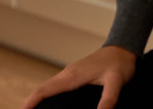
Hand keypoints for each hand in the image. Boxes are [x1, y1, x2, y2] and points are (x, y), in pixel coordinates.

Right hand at [20, 46, 135, 108]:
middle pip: (41, 90)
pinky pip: (55, 87)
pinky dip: (46, 96)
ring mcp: (70, 74)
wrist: (123, 48)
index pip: (43, 90)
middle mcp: (67, 74)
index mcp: (72, 76)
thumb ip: (108, 99)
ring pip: (47, 88)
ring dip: (37, 100)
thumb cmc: (119, 63)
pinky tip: (49, 106)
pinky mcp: (74, 75)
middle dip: (29, 104)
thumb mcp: (116, 82)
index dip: (29, 103)